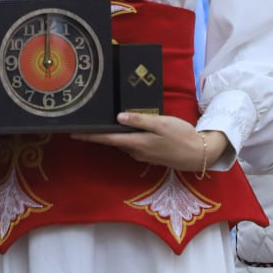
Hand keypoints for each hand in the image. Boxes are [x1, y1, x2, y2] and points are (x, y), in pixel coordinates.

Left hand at [73, 113, 226, 172]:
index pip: (107, 139)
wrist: (198, 154)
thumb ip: (140, 121)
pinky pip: (132, 144)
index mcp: (136, 142)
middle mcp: (136, 151)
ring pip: (122, 142)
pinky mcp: (149, 153)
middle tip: (84, 124)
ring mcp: (142, 154)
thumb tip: (118, 118)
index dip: (90, 136)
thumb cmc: (181, 136)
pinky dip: (125, 136)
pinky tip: (124, 128)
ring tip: (101, 123)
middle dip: (98, 134)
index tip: (73, 133)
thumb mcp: (162, 124)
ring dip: (111, 135)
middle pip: (112, 141)